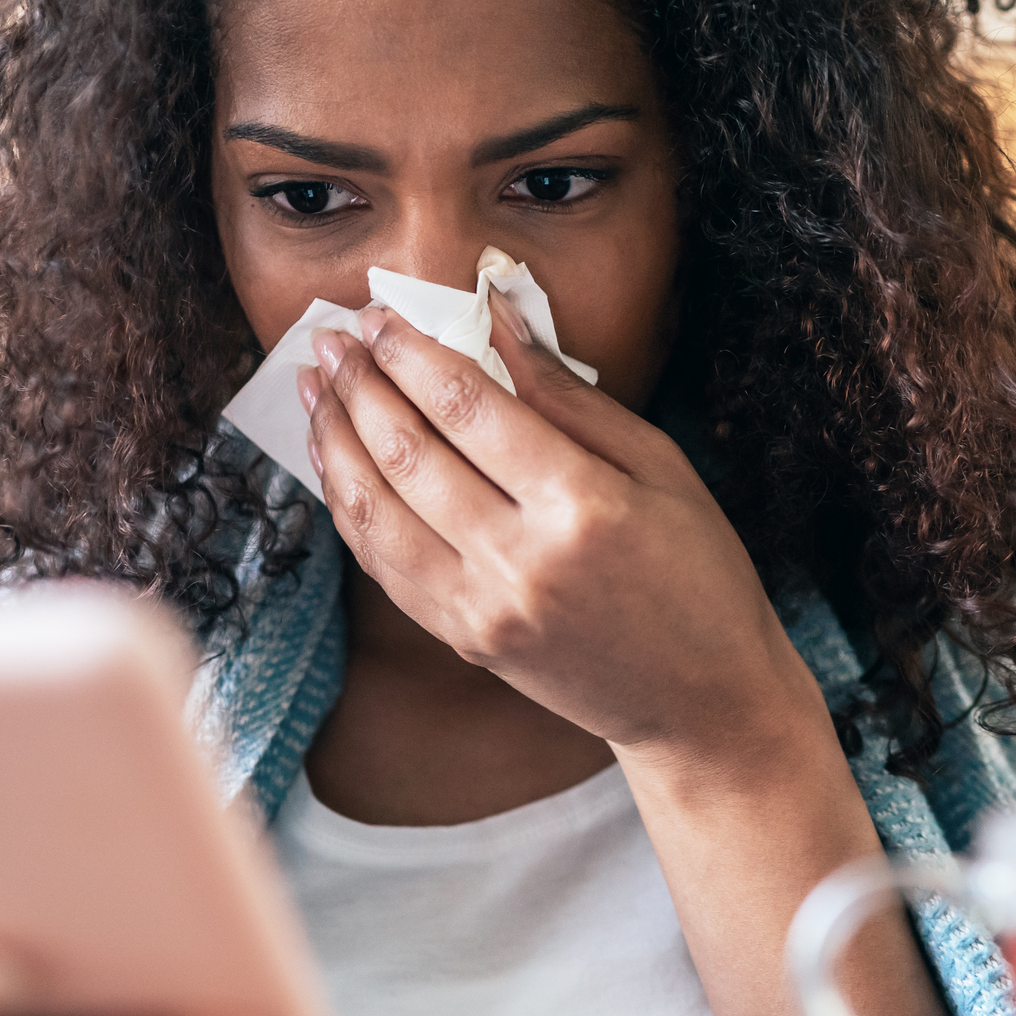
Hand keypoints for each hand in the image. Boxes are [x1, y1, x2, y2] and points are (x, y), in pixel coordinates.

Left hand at [300, 294, 822, 757]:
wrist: (699, 700)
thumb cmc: (698, 573)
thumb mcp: (660, 467)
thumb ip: (570, 395)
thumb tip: (500, 317)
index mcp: (581, 506)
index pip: (468, 408)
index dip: (412, 353)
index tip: (381, 316)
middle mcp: (521, 561)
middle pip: (409, 453)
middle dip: (360, 385)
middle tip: (333, 338)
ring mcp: (484, 610)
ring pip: (376, 511)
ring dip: (335, 441)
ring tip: (316, 387)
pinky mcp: (464, 641)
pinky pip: (384, 566)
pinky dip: (349, 508)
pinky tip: (336, 463)